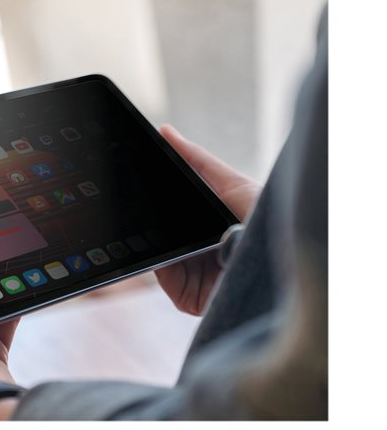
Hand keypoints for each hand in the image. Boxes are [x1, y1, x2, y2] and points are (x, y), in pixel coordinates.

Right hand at [154, 125, 260, 315]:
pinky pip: (166, 277)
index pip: (174, 211)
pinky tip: (176, 250)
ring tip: (175, 229)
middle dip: (156, 218)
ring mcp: (194, 277)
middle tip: (147, 199)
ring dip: (161, 242)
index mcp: (207, 226)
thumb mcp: (233, 184)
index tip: (143, 174)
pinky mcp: (190, 297)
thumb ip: (197, 160)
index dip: (159, 196)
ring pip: (161, 255)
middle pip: (164, 234)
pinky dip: (165, 264)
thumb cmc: (270, 222)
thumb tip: (165, 133)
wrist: (286, 262)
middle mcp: (199, 252)